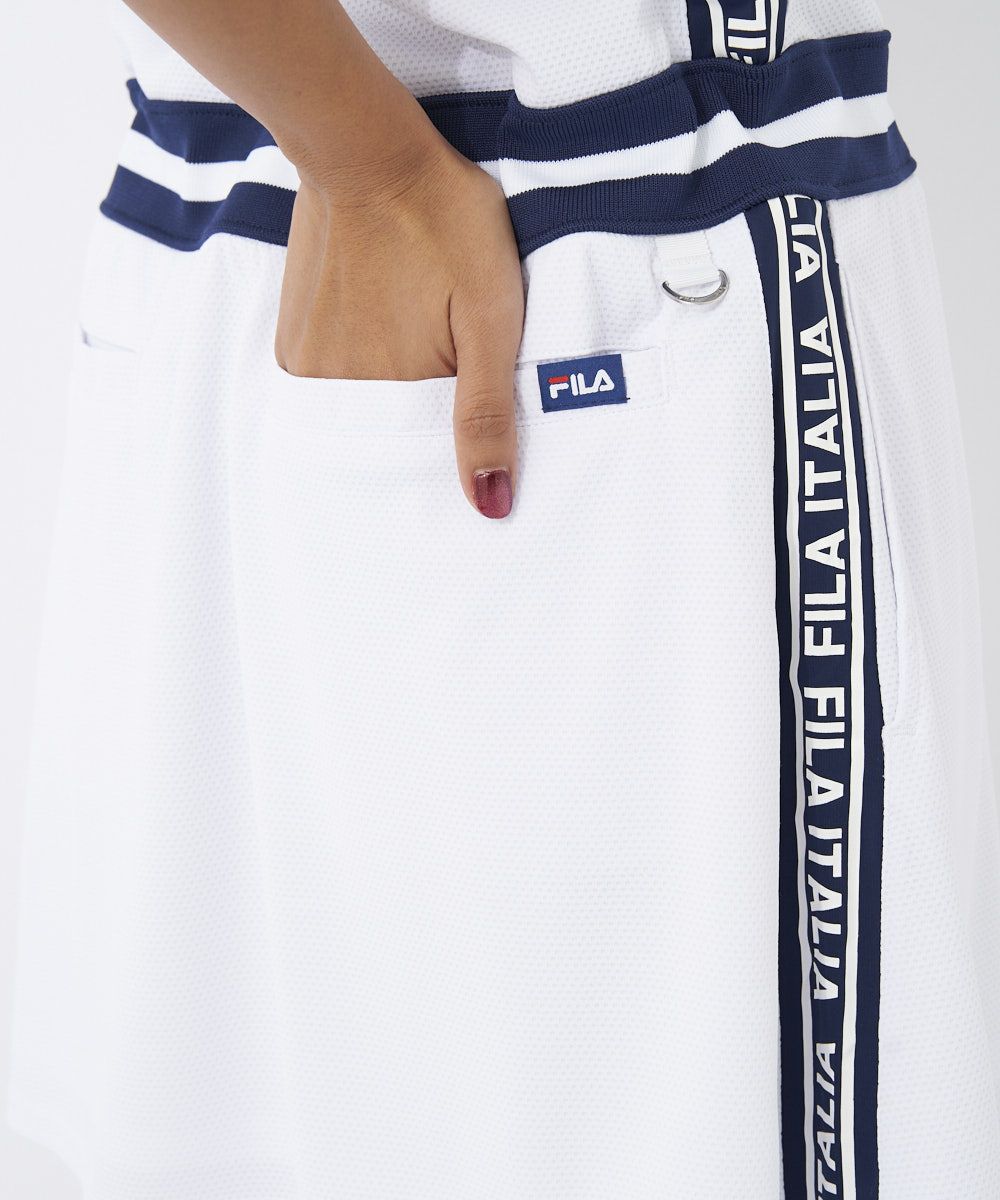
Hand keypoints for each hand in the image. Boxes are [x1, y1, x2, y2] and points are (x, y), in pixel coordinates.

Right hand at [274, 139, 524, 518]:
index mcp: (391, 394)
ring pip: (364, 405)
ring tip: (414, 332)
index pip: (428, 456)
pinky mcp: (293, 337)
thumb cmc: (442, 223)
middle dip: (423, 416)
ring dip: (392, 388)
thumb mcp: (491, 317)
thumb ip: (488, 414)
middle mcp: (336, 391)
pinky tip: (383, 325)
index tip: (469, 400)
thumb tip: (490, 505)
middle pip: (392, 432)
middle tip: (443, 344)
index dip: (456, 440)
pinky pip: (334, 379)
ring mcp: (308, 364)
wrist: (367, 150)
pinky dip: (361, 368)